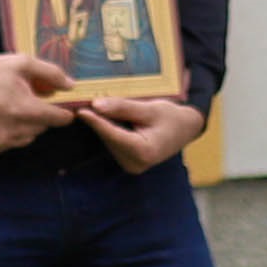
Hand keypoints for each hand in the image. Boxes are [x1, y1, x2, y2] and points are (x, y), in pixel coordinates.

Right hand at [0, 53, 78, 153]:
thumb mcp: (22, 63)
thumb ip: (51, 73)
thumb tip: (72, 86)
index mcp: (25, 109)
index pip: (59, 119)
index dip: (64, 112)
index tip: (62, 107)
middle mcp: (15, 130)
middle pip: (44, 127)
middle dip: (41, 114)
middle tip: (28, 100)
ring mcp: (3, 141)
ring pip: (29, 136)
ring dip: (27, 125)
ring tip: (12, 108)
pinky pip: (12, 143)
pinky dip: (12, 133)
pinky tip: (1, 118)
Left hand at [80, 96, 205, 174]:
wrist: (186, 128)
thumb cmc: (172, 117)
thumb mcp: (150, 108)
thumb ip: (123, 108)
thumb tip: (96, 105)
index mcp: (144, 152)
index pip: (113, 135)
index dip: (96, 121)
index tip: (80, 110)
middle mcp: (136, 164)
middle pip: (109, 138)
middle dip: (98, 120)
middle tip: (83, 101)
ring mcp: (131, 165)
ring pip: (109, 140)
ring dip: (102, 123)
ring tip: (93, 104)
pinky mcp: (128, 161)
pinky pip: (113, 142)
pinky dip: (109, 128)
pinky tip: (104, 114)